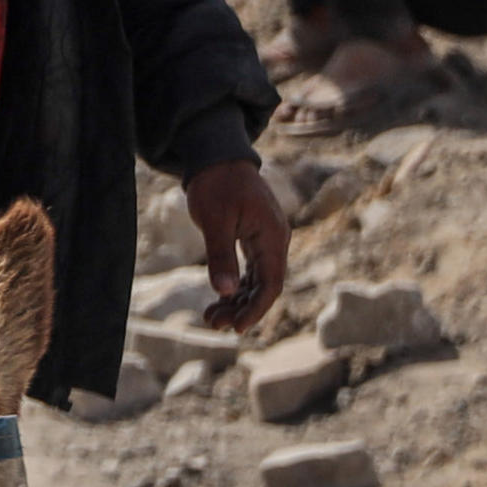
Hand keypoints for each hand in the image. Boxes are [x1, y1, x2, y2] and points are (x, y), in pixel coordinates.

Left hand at [182, 156, 289, 333]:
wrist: (216, 158)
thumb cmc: (215, 185)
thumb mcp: (214, 220)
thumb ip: (220, 255)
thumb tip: (224, 291)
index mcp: (273, 236)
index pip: (271, 283)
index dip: (255, 309)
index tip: (236, 328)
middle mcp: (275, 240)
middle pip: (265, 286)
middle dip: (242, 309)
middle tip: (214, 324)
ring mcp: (266, 240)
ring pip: (257, 280)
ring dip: (237, 301)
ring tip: (211, 317)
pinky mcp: (253, 238)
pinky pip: (250, 270)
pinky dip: (235, 286)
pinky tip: (218, 300)